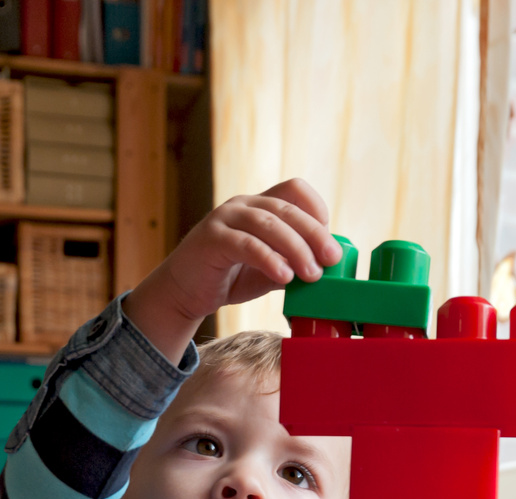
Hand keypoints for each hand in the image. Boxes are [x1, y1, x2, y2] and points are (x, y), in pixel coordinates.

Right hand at [124, 179, 341, 362]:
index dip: (317, 210)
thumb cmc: (229, 277)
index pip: (294, 190)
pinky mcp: (212, 239)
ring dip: (296, 248)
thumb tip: (328, 269)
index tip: (329, 241)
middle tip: (331, 260)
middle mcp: (243, 205)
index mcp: (259, 206)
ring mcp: (225, 218)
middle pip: (286, 208)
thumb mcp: (270, 270)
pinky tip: (284, 276)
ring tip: (311, 274)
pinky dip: (269, 260)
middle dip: (315, 234)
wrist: (184, 292)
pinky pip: (246, 245)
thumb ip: (294, 264)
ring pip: (268, 224)